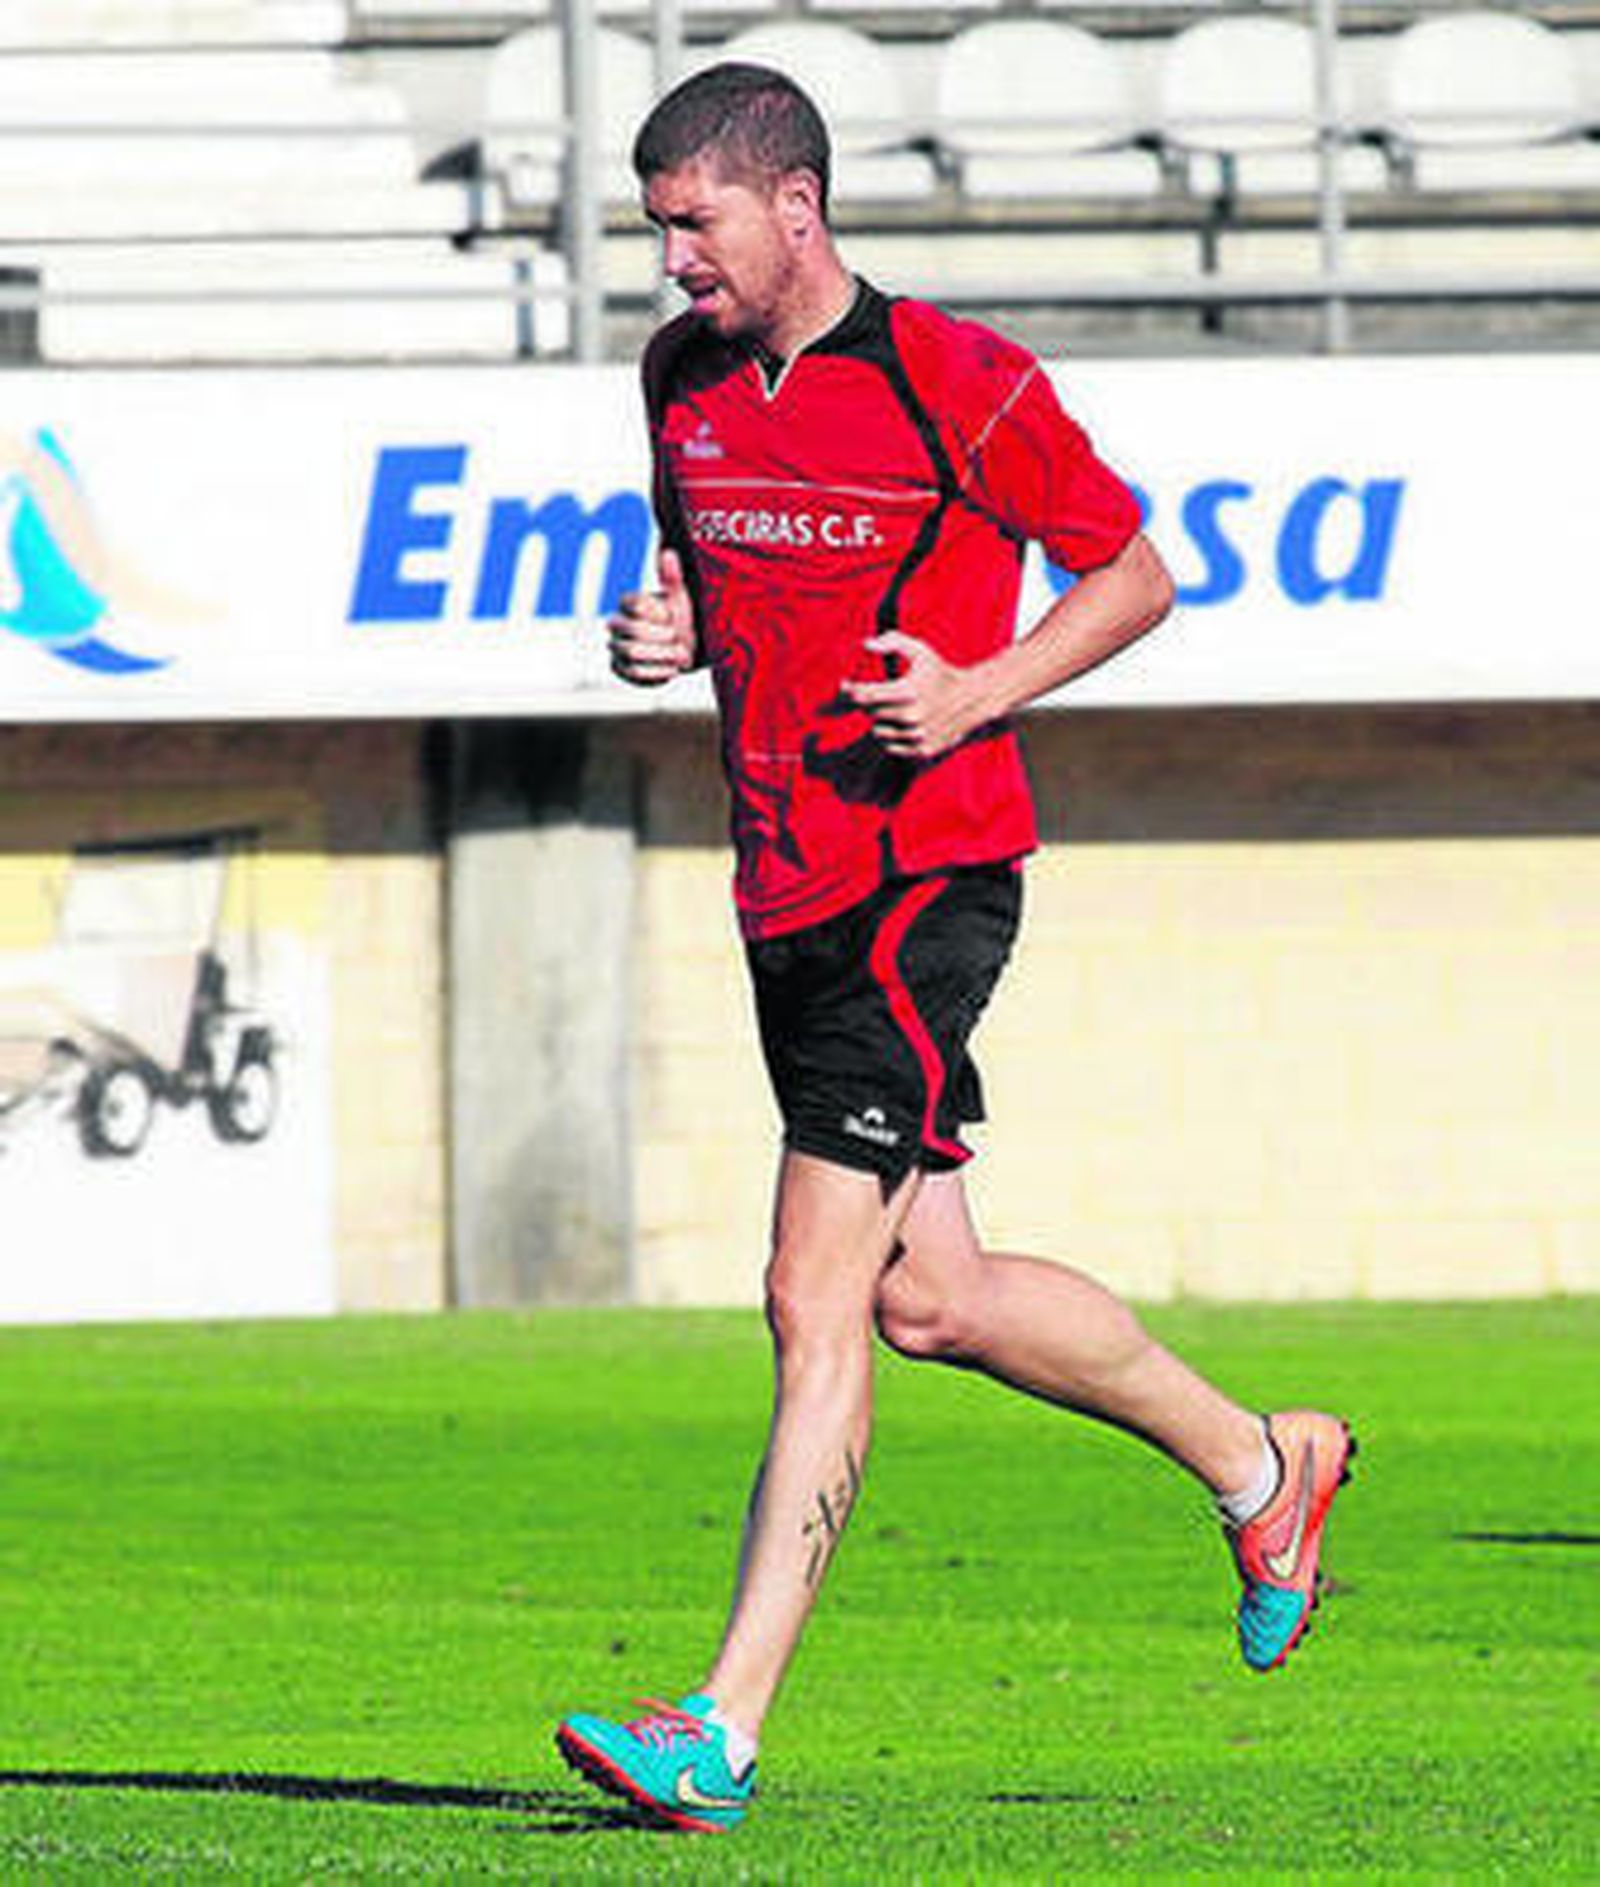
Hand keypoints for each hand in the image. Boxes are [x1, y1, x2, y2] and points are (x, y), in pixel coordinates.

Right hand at [607, 547, 696, 685]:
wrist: (684, 648)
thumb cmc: (680, 619)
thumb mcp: (680, 598)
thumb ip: (671, 578)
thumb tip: (668, 553)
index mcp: (629, 603)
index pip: (634, 604)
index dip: (657, 613)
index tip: (673, 616)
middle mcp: (617, 624)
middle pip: (631, 630)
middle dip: (662, 638)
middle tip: (682, 641)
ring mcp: (617, 647)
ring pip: (630, 652)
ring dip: (662, 656)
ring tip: (683, 656)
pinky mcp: (621, 669)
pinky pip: (632, 673)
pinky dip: (656, 673)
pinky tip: (673, 670)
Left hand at [841, 631, 982, 760]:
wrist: (973, 700)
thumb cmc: (941, 673)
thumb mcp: (921, 651)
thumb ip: (893, 641)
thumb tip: (866, 645)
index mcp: (908, 690)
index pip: (864, 694)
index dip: (850, 690)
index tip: (844, 685)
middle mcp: (911, 716)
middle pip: (869, 713)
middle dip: (869, 703)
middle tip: (879, 694)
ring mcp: (916, 736)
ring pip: (878, 732)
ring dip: (880, 721)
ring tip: (896, 709)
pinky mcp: (921, 751)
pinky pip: (890, 747)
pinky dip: (891, 736)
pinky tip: (903, 723)